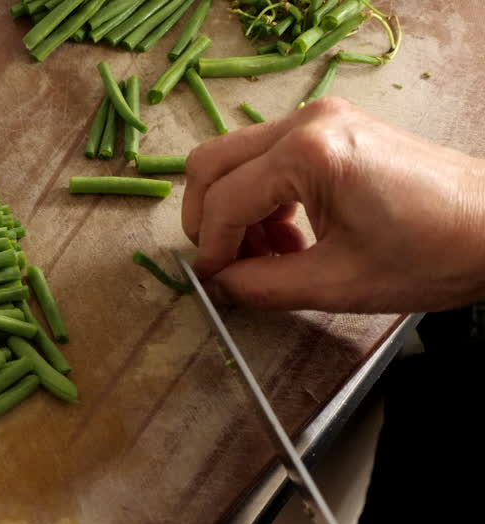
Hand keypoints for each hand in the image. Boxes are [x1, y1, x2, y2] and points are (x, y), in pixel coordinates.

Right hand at [183, 97, 484, 311]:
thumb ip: (261, 286)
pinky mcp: (334, 129)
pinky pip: (268, 158)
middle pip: (213, 163)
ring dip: (236, 211)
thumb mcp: (336, 283)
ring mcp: (321, 119)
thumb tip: (218, 287)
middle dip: (208, 220)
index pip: (225, 200)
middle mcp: (308, 122)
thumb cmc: (430, 255)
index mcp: (309, 153)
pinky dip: (262, 198)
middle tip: (225, 264)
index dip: (210, 249)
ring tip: (267, 257)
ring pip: (236, 159)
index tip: (212, 284)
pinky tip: (289, 237)